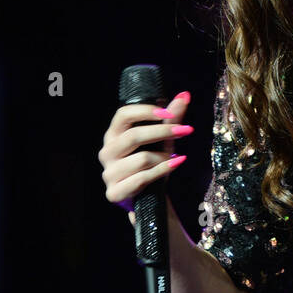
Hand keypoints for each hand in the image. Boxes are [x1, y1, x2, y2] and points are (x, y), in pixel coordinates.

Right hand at [98, 90, 192, 227]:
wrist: (147, 197)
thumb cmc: (152, 164)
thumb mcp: (162, 140)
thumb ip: (171, 118)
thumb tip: (185, 95)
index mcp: (113, 135)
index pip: (123, 115)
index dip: (145, 111)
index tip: (168, 113)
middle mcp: (107, 152)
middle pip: (133, 135)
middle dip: (162, 132)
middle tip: (185, 130)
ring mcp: (108, 173)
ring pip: (142, 159)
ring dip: (163, 157)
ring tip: (172, 158)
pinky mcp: (114, 192)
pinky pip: (143, 178)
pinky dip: (162, 171)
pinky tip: (175, 164)